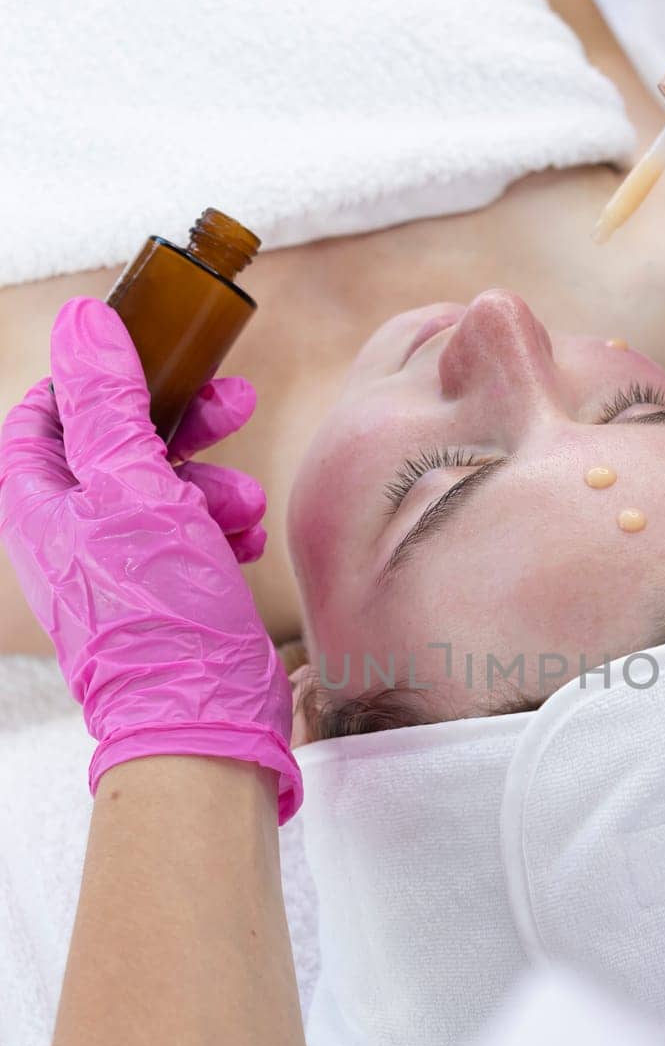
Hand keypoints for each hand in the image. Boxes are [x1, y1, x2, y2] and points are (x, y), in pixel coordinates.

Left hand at [0, 298, 301, 822]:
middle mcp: (71, 532)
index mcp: (40, 504)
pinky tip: (244, 540)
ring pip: (167, 488)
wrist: (202, 721)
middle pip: (119, 443)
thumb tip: (84, 325)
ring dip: (214, 483)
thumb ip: (109, 405)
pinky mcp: (167, 592)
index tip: (152, 361)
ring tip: (243, 505)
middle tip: (233, 401)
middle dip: (180, 423)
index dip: (97, 379)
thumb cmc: (158, 616)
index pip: (45, 413)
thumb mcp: (134, 489)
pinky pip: (195, 535)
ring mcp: (119, 564)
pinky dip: (223, 527)